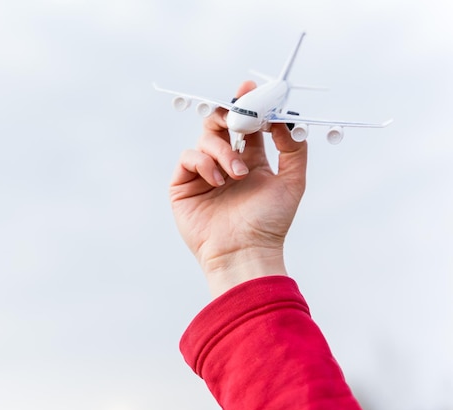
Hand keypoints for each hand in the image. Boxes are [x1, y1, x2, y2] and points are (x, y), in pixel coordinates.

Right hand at [170, 81, 306, 297]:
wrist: (244, 252)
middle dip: (228, 114)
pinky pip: (189, 156)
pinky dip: (205, 163)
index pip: (246, 126)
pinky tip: (219, 180)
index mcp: (250, 162)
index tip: (251, 90)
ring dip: (223, 150)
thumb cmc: (269, 223)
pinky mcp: (183, 184)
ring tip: (237, 174)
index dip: (248, 106)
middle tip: (238, 116)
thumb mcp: (293, 182)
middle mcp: (226, 164)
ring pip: (205, 138)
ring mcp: (202, 174)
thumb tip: (284, 119)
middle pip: (220, 124)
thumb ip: (293, 148)